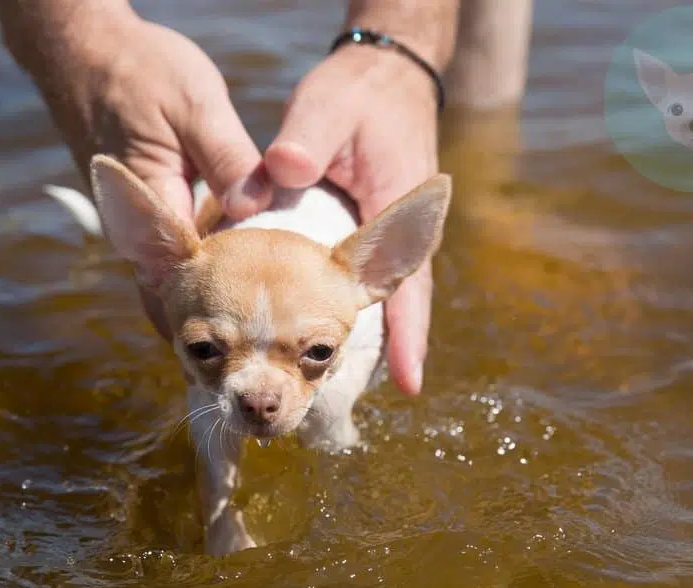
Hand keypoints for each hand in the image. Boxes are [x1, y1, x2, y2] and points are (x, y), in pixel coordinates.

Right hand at [0, 1, 270, 336]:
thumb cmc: (138, 71)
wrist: (84, 50)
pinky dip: (205, 267)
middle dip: (214, 324)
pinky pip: (176, 253)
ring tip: (257, 325)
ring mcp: (137, 223)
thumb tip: (255, 208)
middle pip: (176, 296)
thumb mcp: (195, 104)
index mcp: (150, 210)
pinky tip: (242, 269)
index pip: (183, 287)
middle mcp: (136, 229)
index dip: (218, 319)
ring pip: (176, 278)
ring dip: (210, 299)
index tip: (255, 342)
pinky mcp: (146, 211)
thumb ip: (227, 158)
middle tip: (262, 350)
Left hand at [264, 45, 440, 395]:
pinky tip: (310, 341)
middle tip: (367, 403)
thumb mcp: (329, 107)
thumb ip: (307, 138)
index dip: (408, 337)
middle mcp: (394, 233)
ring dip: (362, 342)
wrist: (385, 79)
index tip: (410, 384)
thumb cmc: (359, 95)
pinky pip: (355, 284)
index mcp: (396, 208)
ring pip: (380, 299)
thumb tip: (282, 169)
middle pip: (399, 306)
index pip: (408, 284)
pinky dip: (335, 313)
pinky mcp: (362, 236)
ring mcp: (382, 238)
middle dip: (391, 354)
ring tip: (329, 389)